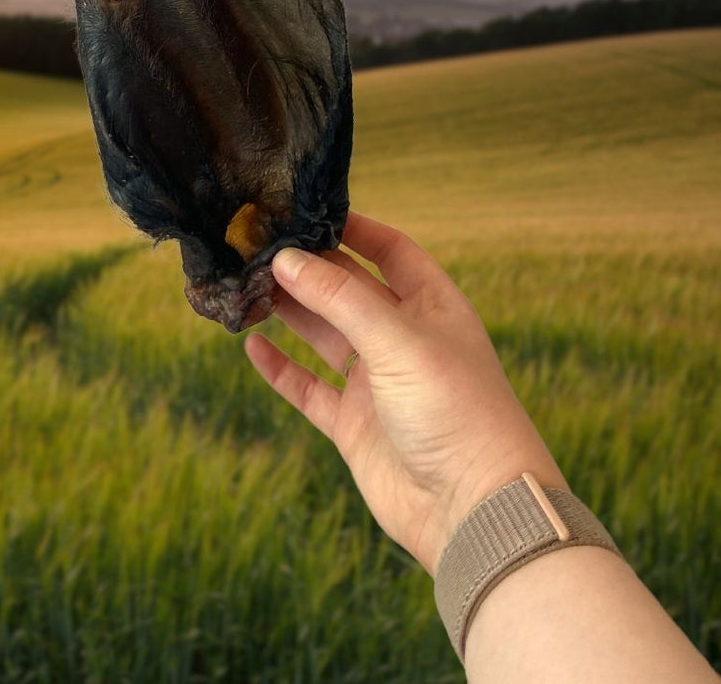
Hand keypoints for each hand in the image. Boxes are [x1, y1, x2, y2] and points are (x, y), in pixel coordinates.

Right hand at [245, 211, 564, 573]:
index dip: (355, 229)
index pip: (391, 251)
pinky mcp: (356, 425)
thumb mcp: (399, 341)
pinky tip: (252, 348)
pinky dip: (282, 370)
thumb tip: (287, 258)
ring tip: (247, 286)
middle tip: (259, 247)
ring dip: (290, 313)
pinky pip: (310, 389)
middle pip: (349, 291)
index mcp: (432, 307)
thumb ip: (341, 299)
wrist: (472, 509)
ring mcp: (378, 383)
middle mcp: (404, 339)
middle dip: (310, 270)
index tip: (309, 210)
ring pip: (325, 336)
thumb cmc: (456, 411)